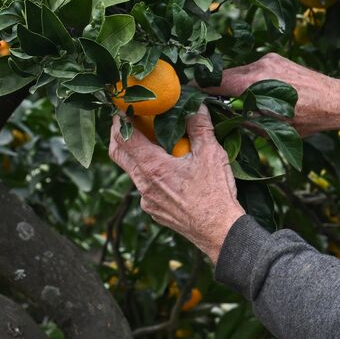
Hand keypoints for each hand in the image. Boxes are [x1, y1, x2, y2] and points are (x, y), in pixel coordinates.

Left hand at [107, 105, 244, 262]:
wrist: (219, 232)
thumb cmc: (215, 195)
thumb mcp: (211, 154)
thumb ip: (200, 127)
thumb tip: (195, 106)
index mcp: (153, 168)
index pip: (124, 138)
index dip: (120, 120)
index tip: (123, 108)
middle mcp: (143, 185)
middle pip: (119, 155)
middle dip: (119, 136)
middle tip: (126, 122)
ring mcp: (147, 200)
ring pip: (133, 172)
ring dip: (137, 155)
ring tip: (153, 144)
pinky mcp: (155, 211)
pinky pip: (145, 188)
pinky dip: (151, 174)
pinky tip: (169, 171)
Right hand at [200, 52, 339, 137]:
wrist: (337, 100)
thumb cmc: (307, 120)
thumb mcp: (270, 128)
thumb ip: (241, 120)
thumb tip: (219, 118)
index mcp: (254, 83)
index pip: (215, 83)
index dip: (198, 90)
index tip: (186, 96)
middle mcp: (258, 66)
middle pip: (225, 76)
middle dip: (216, 90)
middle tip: (209, 105)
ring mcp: (268, 59)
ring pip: (239, 73)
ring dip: (235, 87)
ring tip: (238, 104)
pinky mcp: (276, 58)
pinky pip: (254, 69)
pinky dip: (249, 81)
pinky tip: (257, 95)